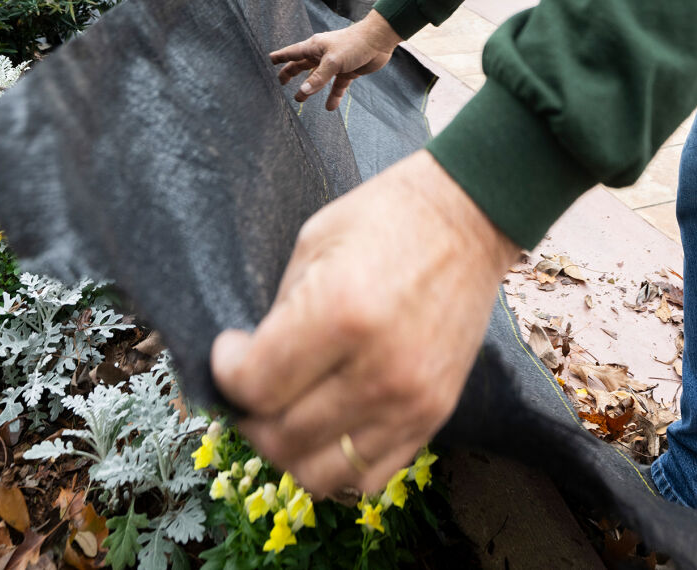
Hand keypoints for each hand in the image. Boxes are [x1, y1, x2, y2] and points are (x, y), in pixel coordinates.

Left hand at [211, 150, 518, 495]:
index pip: (256, 387)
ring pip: (320, 473)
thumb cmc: (385, 218)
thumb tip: (249, 365)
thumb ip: (279, 315)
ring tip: (285, 410)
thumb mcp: (312, 246)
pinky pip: (368, 478)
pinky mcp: (434, 416)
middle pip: (281, 438)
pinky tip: (327, 424)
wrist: (469, 217)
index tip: (231, 349)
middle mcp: (378, 369)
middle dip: (249, 415)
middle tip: (250, 383)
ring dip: (288, 448)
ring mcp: (411, 401)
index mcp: (341, 313)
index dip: (226, 373)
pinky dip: (335, 462)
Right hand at [269, 10, 400, 110]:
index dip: (279, 57)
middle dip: (290, 74)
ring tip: (301, 100)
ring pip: (318, 78)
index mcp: (314, 47)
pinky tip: (330, 107)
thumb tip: (303, 92)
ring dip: (310, 88)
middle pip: (301, 65)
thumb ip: (318, 78)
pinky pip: (337, 86)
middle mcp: (322, 54)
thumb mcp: (333, 61)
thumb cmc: (354, 44)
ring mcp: (334, 64)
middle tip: (280, 84)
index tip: (268, 61)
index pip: (292, 53)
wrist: (379, 40)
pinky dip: (333, 96)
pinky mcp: (347, 71)